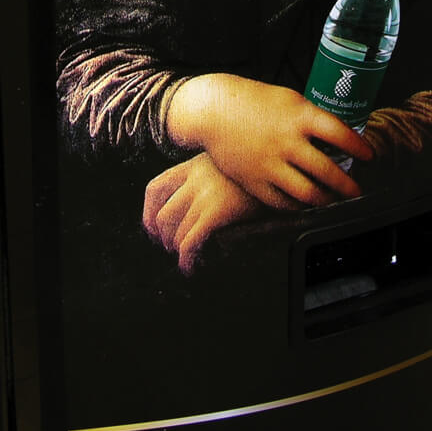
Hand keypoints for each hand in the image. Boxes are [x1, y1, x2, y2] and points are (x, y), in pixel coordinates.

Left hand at [142, 154, 260, 272]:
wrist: (283, 168)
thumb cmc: (260, 172)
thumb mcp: (227, 163)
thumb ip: (208, 177)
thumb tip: (194, 208)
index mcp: (193, 164)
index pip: (155, 189)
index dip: (148, 214)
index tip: (155, 230)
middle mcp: (194, 177)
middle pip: (162, 215)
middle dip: (164, 239)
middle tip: (173, 248)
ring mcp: (205, 194)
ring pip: (175, 232)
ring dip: (177, 251)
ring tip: (187, 259)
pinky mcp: (217, 211)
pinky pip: (190, 242)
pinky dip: (186, 259)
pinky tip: (191, 267)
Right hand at [166, 73, 373, 209]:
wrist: (213, 109)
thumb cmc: (253, 101)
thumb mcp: (289, 99)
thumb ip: (311, 119)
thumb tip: (337, 137)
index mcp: (299, 116)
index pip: (339, 134)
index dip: (358, 147)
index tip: (369, 155)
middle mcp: (286, 141)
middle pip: (327, 171)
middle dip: (348, 186)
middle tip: (356, 190)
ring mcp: (270, 163)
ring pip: (307, 193)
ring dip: (326, 200)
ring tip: (333, 200)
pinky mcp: (254, 180)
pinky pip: (282, 202)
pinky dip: (298, 206)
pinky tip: (305, 203)